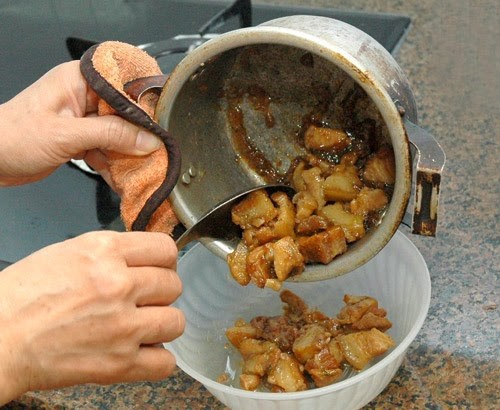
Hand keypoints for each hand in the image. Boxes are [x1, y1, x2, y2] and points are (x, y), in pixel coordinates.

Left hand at [0, 61, 160, 186]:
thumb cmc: (13, 137)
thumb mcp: (67, 134)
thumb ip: (112, 135)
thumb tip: (148, 139)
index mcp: (80, 79)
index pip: (124, 83)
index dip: (145, 102)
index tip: (163, 122)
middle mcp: (84, 96)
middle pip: (126, 112)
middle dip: (140, 134)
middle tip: (156, 152)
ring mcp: (84, 119)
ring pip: (120, 133)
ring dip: (129, 153)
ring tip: (144, 169)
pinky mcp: (82, 139)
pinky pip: (108, 149)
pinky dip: (114, 164)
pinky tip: (123, 179)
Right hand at [0, 231, 183, 403]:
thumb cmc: (22, 295)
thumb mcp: (68, 252)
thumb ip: (112, 254)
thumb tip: (145, 261)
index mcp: (105, 251)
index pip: (166, 248)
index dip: (164, 260)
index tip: (158, 269)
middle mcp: (118, 284)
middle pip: (173, 285)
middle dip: (160, 292)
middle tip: (143, 299)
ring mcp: (122, 326)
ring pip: (176, 321)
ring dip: (162, 324)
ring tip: (142, 326)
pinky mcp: (118, 364)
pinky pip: (165, 362)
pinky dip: (157, 359)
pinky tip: (141, 352)